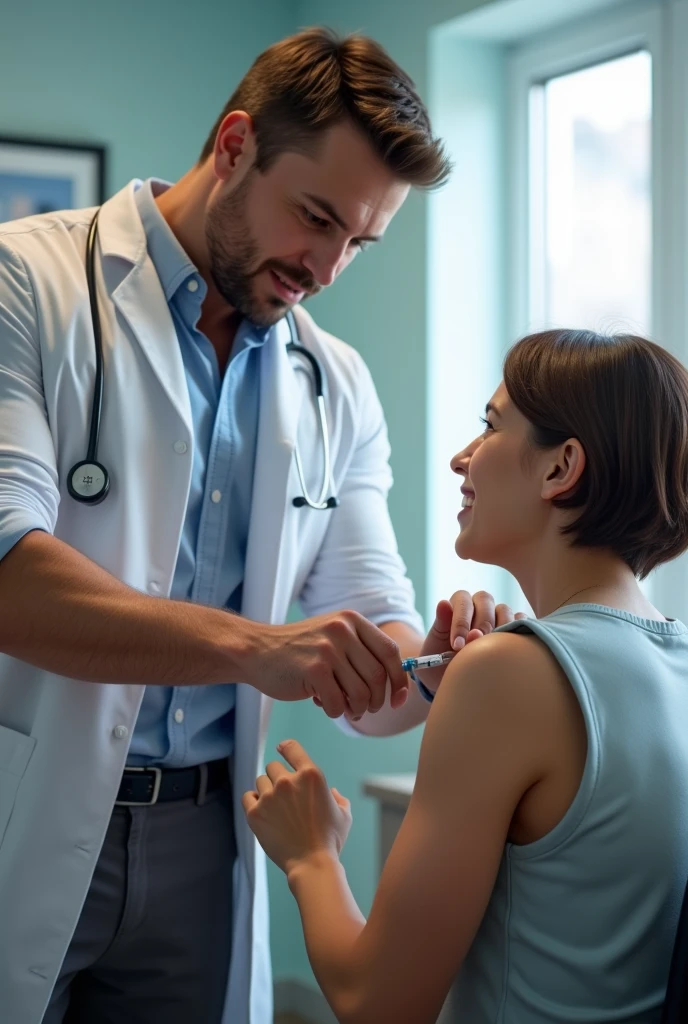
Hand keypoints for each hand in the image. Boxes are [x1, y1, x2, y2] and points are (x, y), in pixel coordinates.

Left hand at [242, 739, 351, 875]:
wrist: (312, 863)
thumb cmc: (331, 839)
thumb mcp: (344, 814)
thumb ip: (338, 798)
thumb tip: (331, 792)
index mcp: (311, 775)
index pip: (292, 748)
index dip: (286, 747)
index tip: (281, 748)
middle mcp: (288, 781)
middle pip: (273, 767)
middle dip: (278, 777)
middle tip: (285, 796)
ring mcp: (269, 797)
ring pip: (260, 781)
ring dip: (266, 790)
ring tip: (275, 807)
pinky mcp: (255, 813)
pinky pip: (248, 796)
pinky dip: (253, 801)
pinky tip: (262, 810)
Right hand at [243, 610, 408, 718]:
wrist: (256, 650)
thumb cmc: (299, 651)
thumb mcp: (333, 637)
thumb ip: (362, 652)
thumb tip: (396, 685)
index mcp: (352, 620)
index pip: (390, 652)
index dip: (399, 680)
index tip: (397, 700)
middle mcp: (342, 630)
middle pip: (378, 676)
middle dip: (376, 701)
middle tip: (365, 709)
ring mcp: (327, 649)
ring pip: (361, 693)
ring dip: (357, 710)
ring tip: (346, 709)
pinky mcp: (313, 669)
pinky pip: (339, 703)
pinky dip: (336, 712)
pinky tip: (325, 705)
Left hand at [416, 591, 526, 694]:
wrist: (454, 680)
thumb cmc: (440, 662)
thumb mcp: (434, 647)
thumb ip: (441, 625)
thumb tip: (443, 603)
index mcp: (457, 604)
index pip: (461, 601)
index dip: (461, 622)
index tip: (457, 645)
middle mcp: (479, 605)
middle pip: (485, 601)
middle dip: (481, 624)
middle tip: (476, 645)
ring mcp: (497, 614)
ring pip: (504, 610)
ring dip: (500, 627)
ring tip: (493, 649)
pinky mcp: (513, 627)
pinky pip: (521, 622)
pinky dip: (519, 630)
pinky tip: (512, 647)